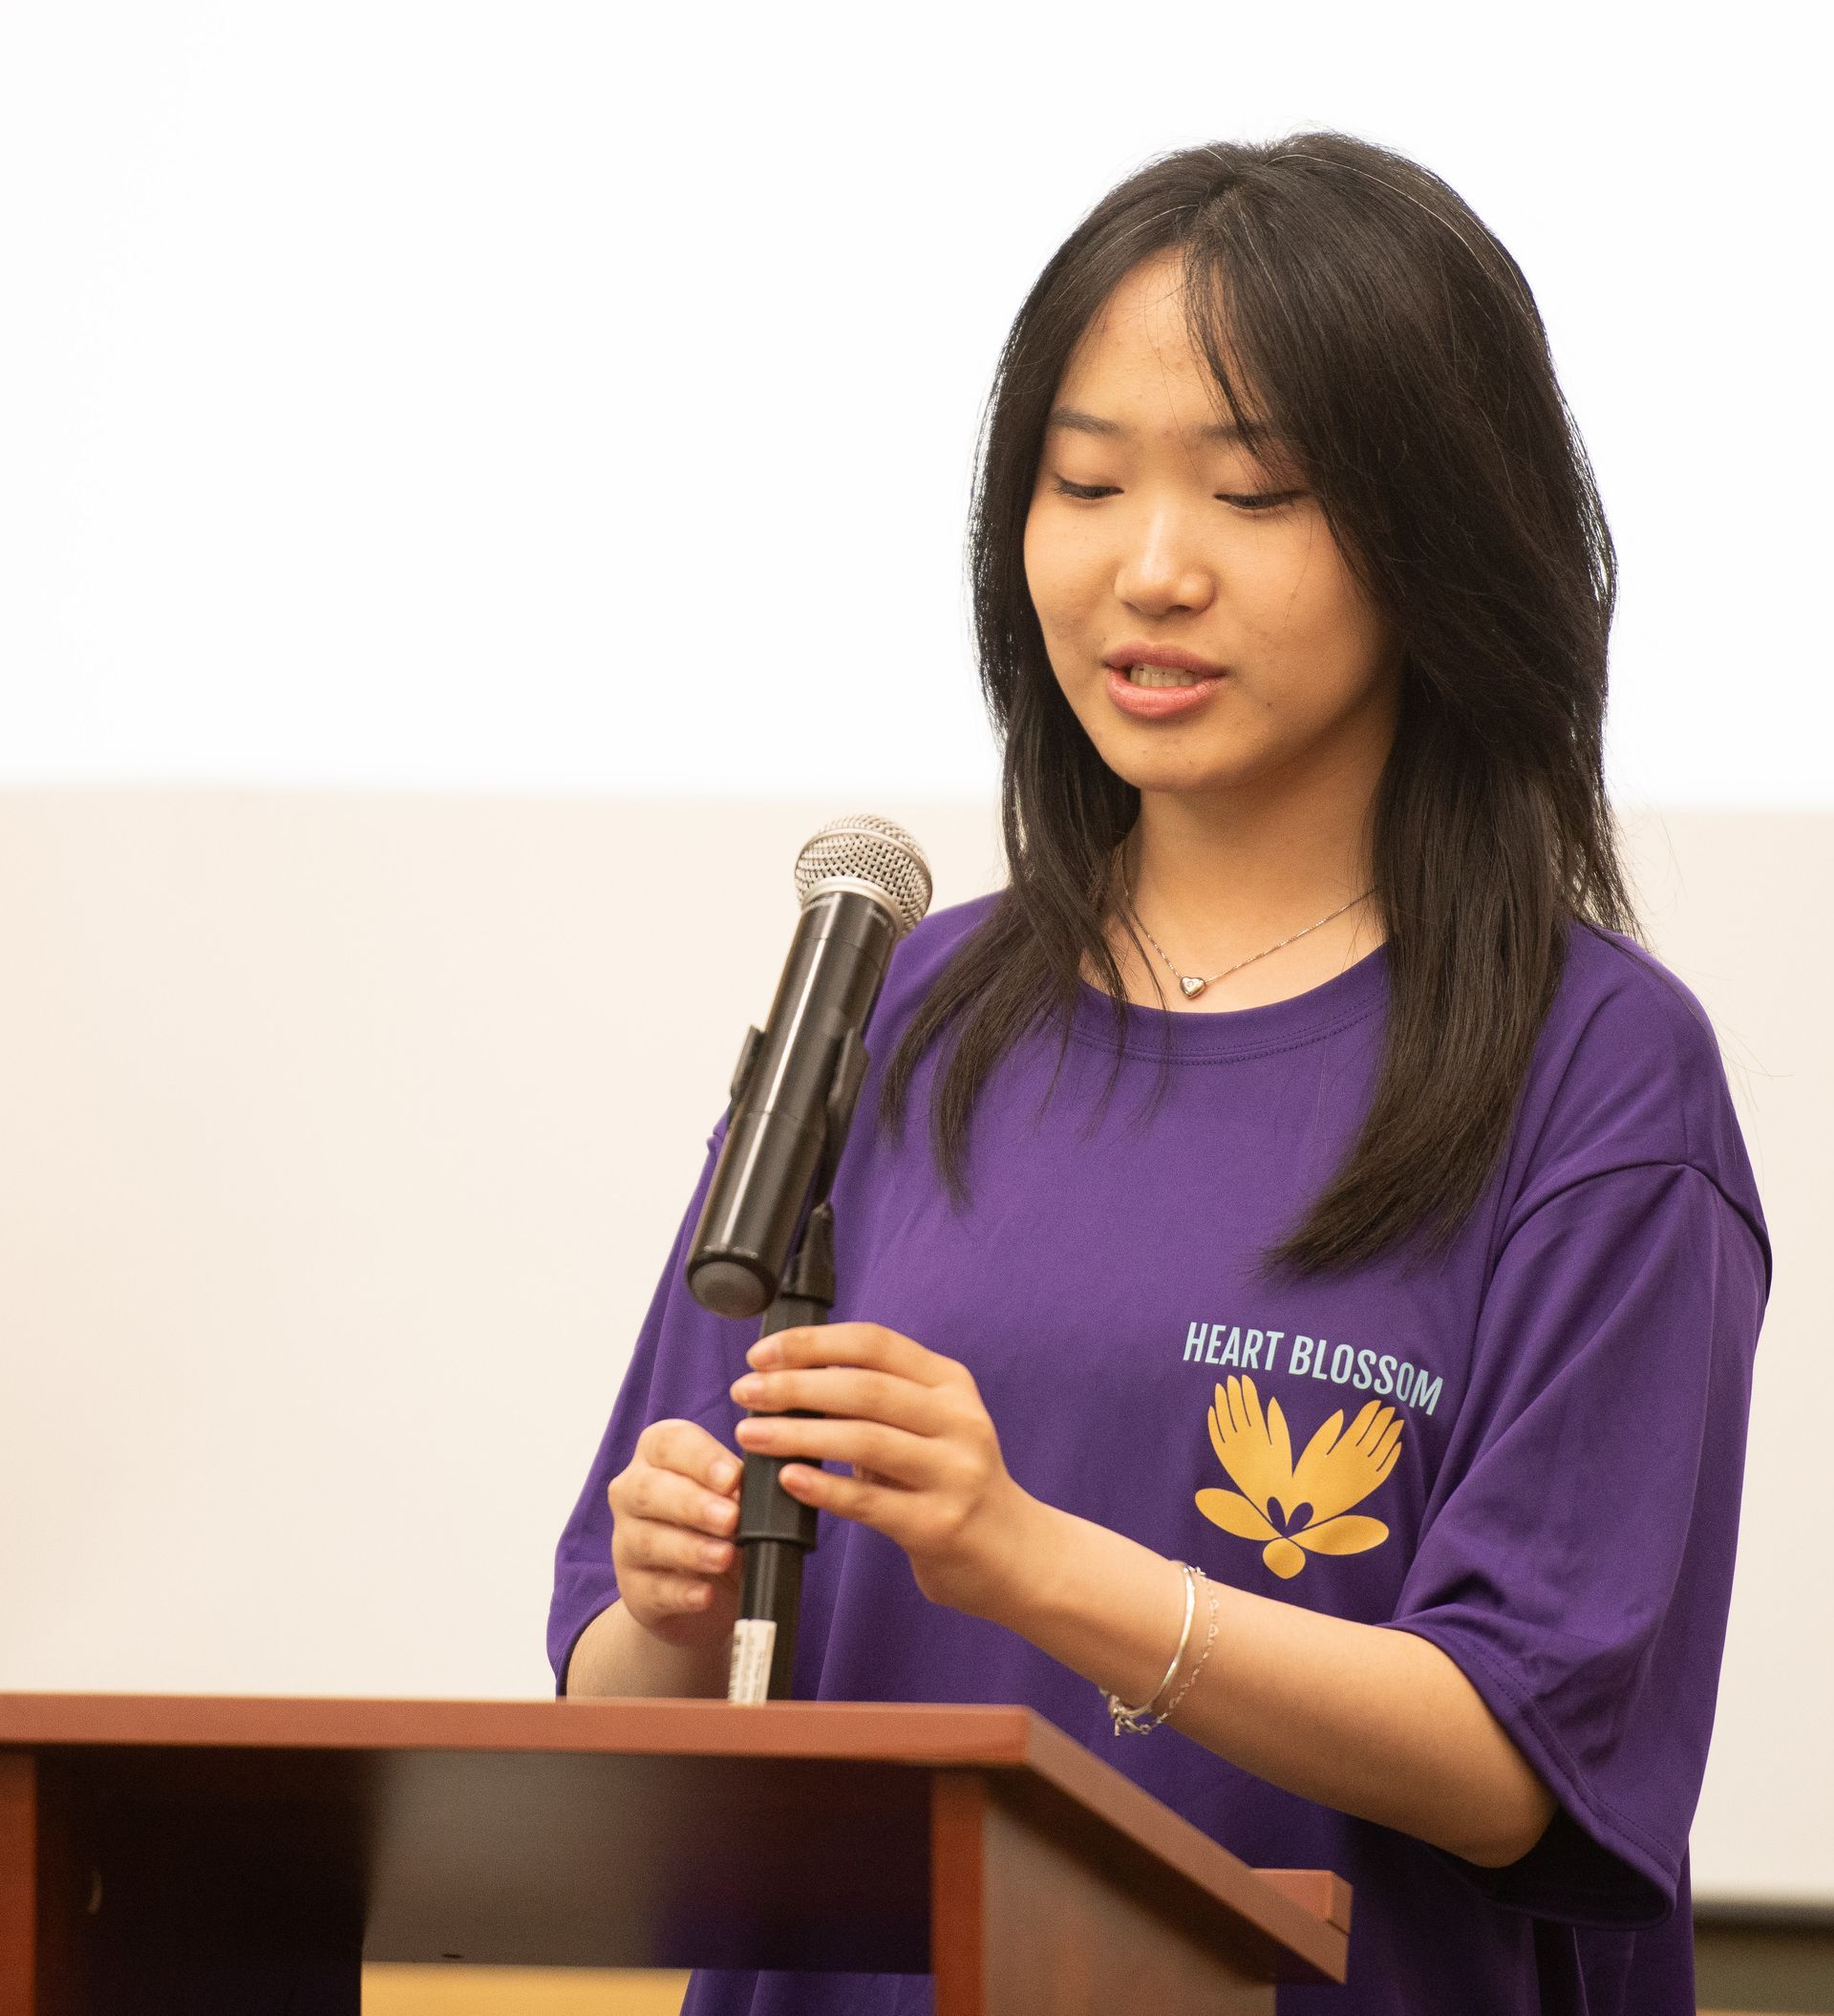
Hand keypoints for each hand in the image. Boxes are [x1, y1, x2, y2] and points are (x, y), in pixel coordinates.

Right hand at [607, 1419, 744, 1649]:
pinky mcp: (633, 1589)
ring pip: (646, 1541)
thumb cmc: (723, 1524)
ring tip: (725, 1556)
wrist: (708, 1590)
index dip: (700, 1458)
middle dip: (692, 1503)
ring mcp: (626, 1542)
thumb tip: (761, 1488)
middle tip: (732, 1518)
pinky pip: (651, 1589)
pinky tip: (705, 1595)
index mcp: (657, 1455)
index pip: (667, 1442)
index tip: (733, 1477)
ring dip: (689, 1548)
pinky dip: (681, 1592)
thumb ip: (744, 1488)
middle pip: (648, 1489)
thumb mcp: (736, 1498)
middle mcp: (632, 1492)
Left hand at [728, 1322, 1031, 1619]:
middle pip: (864, 1387)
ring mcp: (954, 1472)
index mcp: (950, 1384)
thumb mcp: (929, 1427)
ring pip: (864, 1439)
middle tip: (745, 1393)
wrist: (1016, 1555)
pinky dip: (824, 1487)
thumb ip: (876, 1401)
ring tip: (751, 1435)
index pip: (874, 1344)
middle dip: (794, 1385)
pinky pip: (870, 1502)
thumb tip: (793, 1372)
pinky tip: (789, 1480)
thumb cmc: (953, 1484)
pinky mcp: (940, 1524)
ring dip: (797, 1433)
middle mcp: (959, 1420)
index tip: (762, 1353)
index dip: (812, 1343)